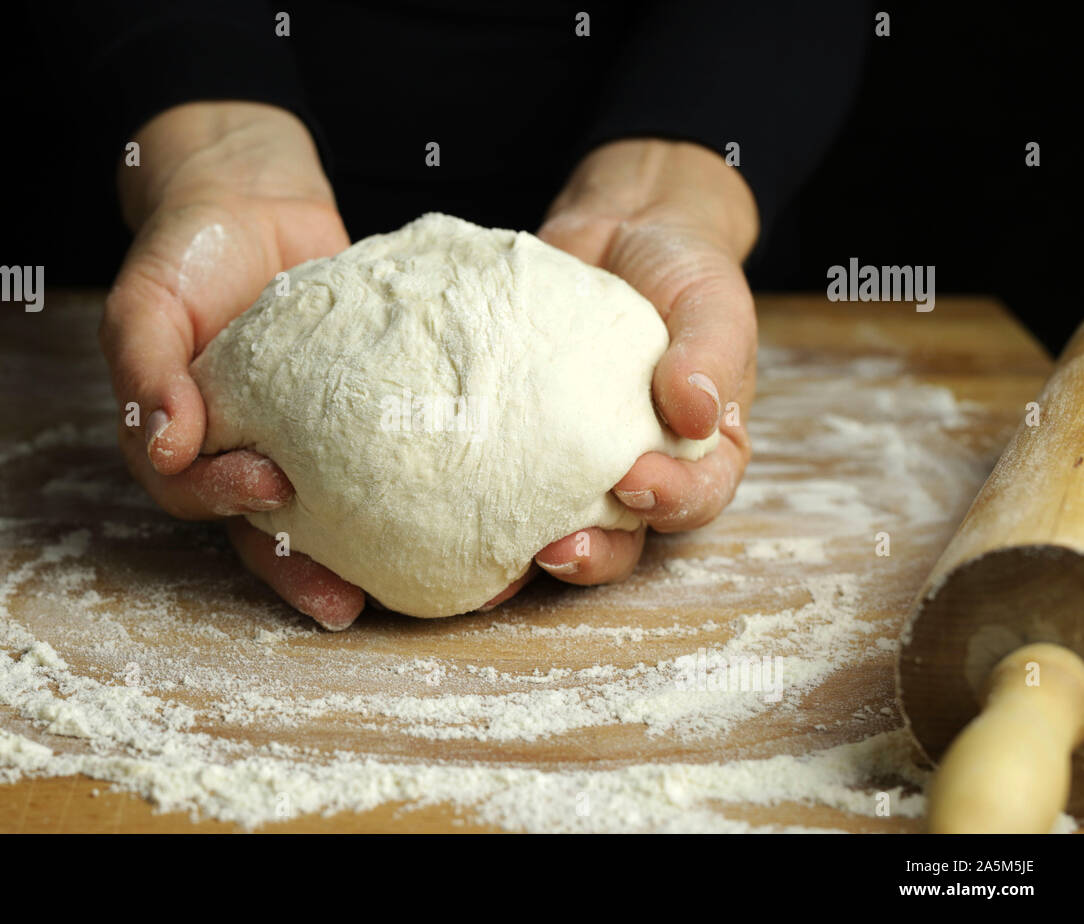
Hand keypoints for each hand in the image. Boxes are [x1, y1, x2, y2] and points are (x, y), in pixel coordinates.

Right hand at [102, 101, 364, 629]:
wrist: (251, 201)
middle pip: (268, 531)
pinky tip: (455, 503)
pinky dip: (412, 483)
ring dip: (365, 552)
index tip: (270, 483)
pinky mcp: (358, 412)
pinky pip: (381, 453)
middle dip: (303, 572)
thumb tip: (166, 444)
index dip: (228, 501)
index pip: (198, 493)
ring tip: (415, 586)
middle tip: (344, 604)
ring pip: (332, 510)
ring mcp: (305, 437)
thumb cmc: (187, 252)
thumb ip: (145, 370)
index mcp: (187, 441)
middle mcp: (244, 451)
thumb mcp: (145, 301)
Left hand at [493, 139, 759, 605]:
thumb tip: (698, 411)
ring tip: (495, 563)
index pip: (698, 494)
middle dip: (594, 553)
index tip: (636, 480)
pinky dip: (475, 506)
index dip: (672, 501)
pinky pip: (501, 481)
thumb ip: (711, 353)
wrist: (622, 231)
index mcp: (701, 450)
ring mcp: (576, 462)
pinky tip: (439, 519)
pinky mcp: (522, 442)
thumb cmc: (681, 270)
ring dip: (529, 552)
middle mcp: (642, 467)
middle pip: (625, 535)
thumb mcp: (711, 301)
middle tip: (558, 547)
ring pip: (559, 525)